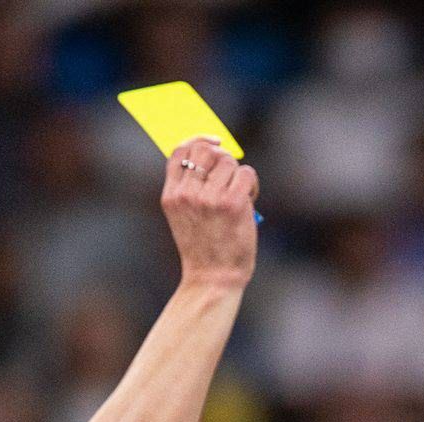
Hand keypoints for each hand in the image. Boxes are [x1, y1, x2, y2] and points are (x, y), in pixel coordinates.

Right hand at [160, 140, 261, 288]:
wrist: (213, 279)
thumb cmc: (205, 250)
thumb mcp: (185, 217)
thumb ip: (190, 188)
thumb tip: (214, 152)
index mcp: (171, 195)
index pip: (180, 152)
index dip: (198, 140)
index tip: (214, 142)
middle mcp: (187, 193)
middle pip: (205, 149)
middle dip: (221, 156)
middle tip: (230, 175)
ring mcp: (208, 198)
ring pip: (228, 161)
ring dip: (238, 174)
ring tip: (240, 195)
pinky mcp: (232, 203)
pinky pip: (246, 173)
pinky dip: (251, 184)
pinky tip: (249, 200)